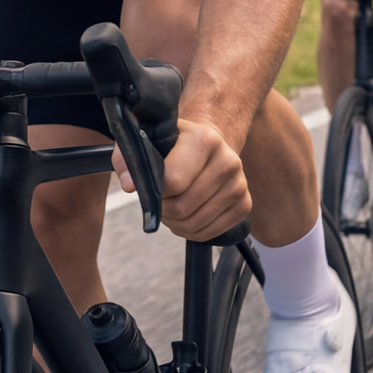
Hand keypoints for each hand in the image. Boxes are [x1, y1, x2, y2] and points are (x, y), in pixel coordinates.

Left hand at [112, 116, 249, 241]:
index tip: (150, 185)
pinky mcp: (244, 204)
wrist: (209, 144)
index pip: (173, 181)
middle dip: (163, 209)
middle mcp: (228, 162)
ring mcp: (239, 185)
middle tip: (158, 200)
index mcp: (204, 140)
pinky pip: (210, 233)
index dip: (155, 191)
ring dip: (175, 222)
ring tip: (170, 207)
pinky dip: (190, 231)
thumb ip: (128, 157)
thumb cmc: (173, 143)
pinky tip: (184, 217)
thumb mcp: (147, 139)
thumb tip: (129, 185)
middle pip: (183, 207)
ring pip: (195, 223)